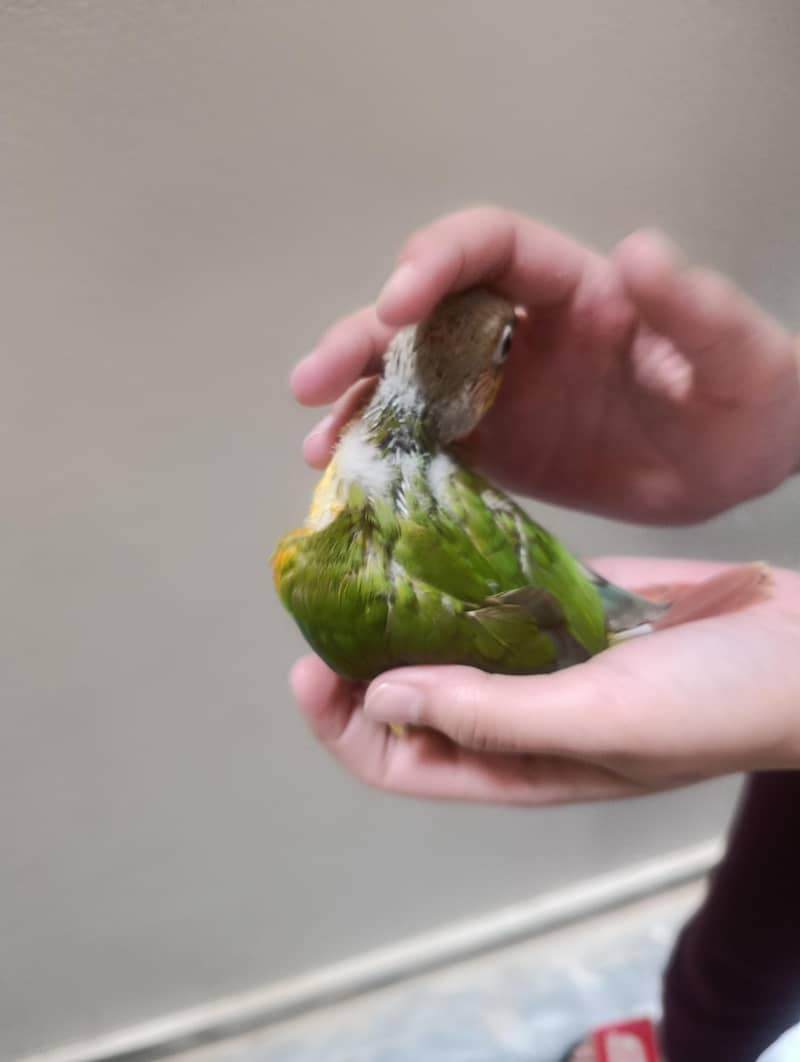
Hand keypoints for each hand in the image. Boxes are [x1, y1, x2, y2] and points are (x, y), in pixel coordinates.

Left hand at [291, 558, 799, 803]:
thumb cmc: (709, 705)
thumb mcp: (598, 723)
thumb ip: (489, 715)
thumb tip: (380, 696)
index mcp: (514, 764)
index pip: (398, 761)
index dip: (342, 724)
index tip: (310, 664)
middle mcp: (513, 714)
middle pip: (408, 698)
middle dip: (358, 657)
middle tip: (329, 589)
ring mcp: (539, 656)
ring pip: (444, 641)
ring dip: (402, 608)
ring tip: (365, 551)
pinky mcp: (567, 605)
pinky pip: (493, 594)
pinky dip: (457, 571)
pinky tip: (432, 530)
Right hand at [292, 208, 799, 523]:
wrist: (736, 475)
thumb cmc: (748, 401)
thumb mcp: (739, 354)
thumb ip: (694, 307)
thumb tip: (635, 251)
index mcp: (572, 289)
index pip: (488, 249)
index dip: (436, 262)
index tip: (398, 301)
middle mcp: (521, 332)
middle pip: (424, 316)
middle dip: (363, 338)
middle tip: (314, 381)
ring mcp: (500, 392)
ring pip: (409, 381)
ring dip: (356, 404)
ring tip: (319, 448)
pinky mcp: (495, 449)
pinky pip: (427, 445)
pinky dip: (384, 458)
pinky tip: (349, 481)